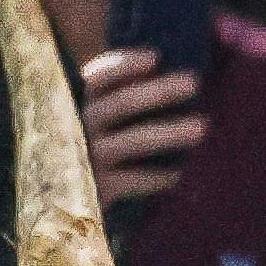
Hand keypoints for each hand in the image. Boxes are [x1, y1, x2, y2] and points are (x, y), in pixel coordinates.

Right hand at [72, 41, 204, 214]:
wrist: (63, 208)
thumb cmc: (93, 155)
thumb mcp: (100, 124)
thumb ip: (123, 100)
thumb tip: (170, 75)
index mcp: (79, 105)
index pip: (97, 77)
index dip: (124, 65)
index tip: (156, 58)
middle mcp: (78, 127)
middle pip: (119, 103)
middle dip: (158, 91)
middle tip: (193, 82)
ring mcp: (85, 157)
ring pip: (130, 141)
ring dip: (168, 132)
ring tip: (201, 127)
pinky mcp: (94, 189)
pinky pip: (131, 180)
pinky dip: (156, 177)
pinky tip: (177, 175)